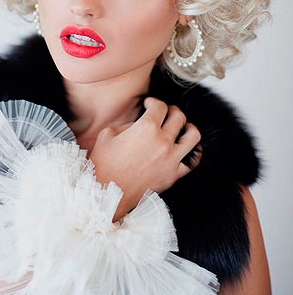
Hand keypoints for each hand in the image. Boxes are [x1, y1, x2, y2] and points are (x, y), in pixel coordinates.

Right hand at [88, 97, 201, 222]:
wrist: (105, 193)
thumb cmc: (103, 164)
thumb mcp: (108, 134)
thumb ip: (127, 125)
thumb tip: (138, 124)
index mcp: (146, 128)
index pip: (160, 106)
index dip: (154, 102)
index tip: (149, 104)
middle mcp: (162, 141)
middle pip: (179, 117)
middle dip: (171, 110)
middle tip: (165, 112)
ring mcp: (171, 159)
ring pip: (193, 136)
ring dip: (188, 127)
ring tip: (182, 127)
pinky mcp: (173, 175)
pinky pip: (193, 161)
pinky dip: (192, 152)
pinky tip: (186, 149)